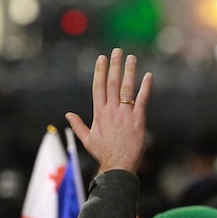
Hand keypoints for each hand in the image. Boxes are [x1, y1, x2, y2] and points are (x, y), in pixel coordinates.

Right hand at [66, 48, 152, 174]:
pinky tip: (148, 75)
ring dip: (129, 71)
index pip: (98, 87)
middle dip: (115, 65)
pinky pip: (142, 99)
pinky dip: (145, 87)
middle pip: (112, 83)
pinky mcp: (138, 119)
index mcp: (99, 114)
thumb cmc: (103, 154)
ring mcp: (125, 114)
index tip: (102, 58)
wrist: (118, 166)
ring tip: (132, 57)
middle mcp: (111, 111)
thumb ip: (78, 125)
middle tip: (117, 51)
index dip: (100, 71)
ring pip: (126, 88)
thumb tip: (68, 114)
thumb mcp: (87, 139)